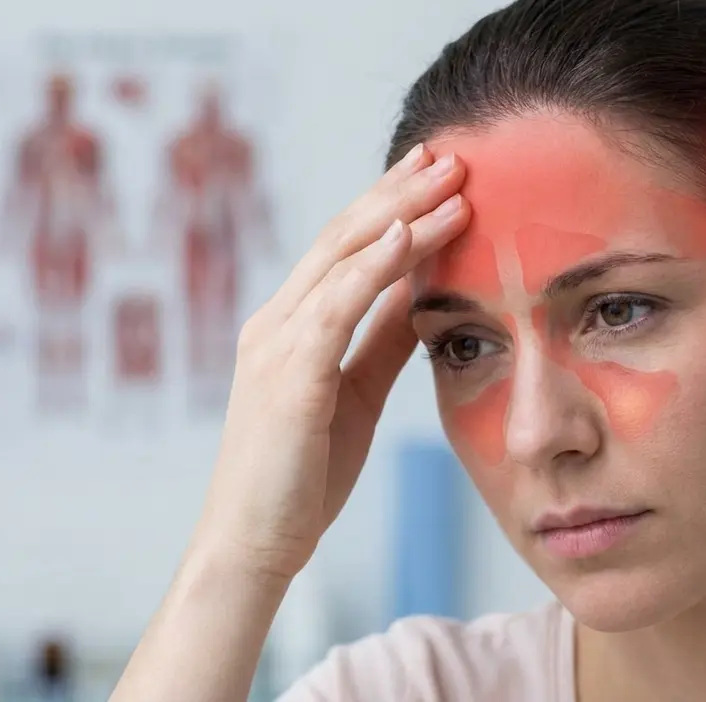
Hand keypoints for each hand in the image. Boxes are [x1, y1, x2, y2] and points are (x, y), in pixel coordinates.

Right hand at [193, 144, 468, 580]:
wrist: (255, 544)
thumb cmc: (303, 475)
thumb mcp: (357, 393)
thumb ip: (384, 339)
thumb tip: (424, 291)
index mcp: (291, 327)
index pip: (345, 249)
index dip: (390, 205)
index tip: (436, 174)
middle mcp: (277, 322)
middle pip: (343, 236)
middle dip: (398, 191)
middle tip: (448, 154)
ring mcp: (276, 344)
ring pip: (341, 258)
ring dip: (399, 214)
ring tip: (451, 181)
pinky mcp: (287, 375)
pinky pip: (335, 306)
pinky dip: (374, 266)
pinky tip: (411, 234)